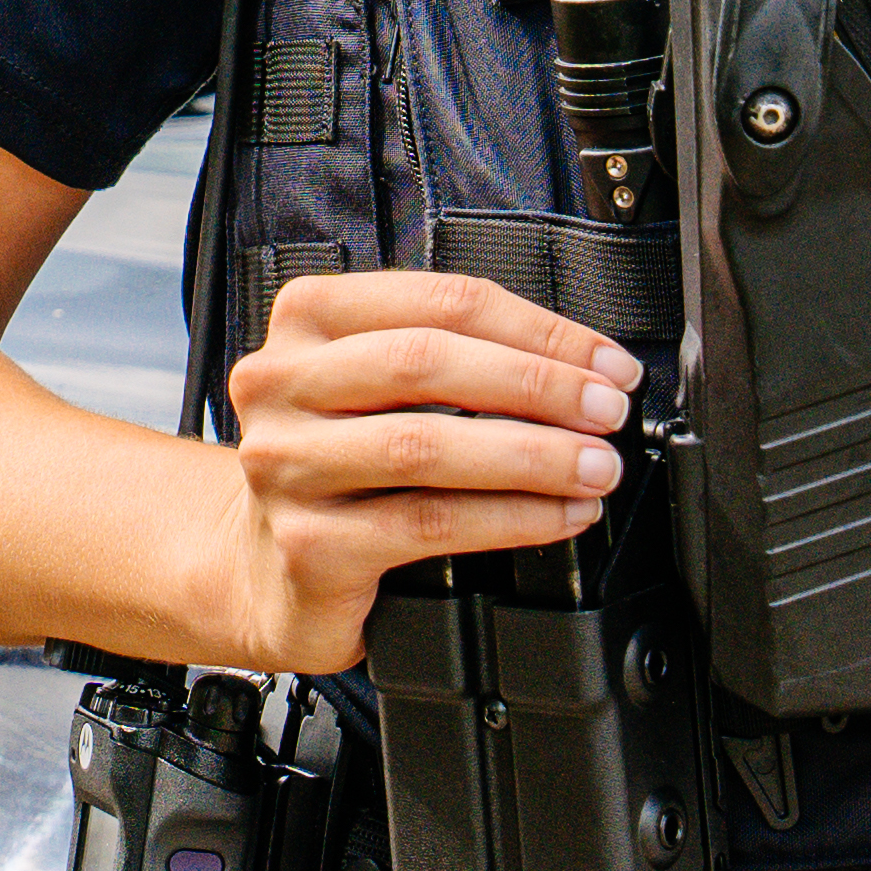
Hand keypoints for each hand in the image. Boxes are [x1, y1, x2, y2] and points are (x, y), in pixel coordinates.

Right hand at [198, 268, 635, 675]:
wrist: (263, 569)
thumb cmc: (340, 466)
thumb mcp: (376, 389)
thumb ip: (454, 360)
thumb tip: (582, 369)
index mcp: (307, 320)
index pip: (439, 301)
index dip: (537, 329)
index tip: (605, 362)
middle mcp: (281, 383)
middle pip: (426, 362)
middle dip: (537, 385)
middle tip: (607, 411)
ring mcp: (285, 465)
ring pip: (426, 444)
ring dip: (532, 454)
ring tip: (596, 466)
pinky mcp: (309, 544)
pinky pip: (427, 522)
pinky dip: (510, 517)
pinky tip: (559, 515)